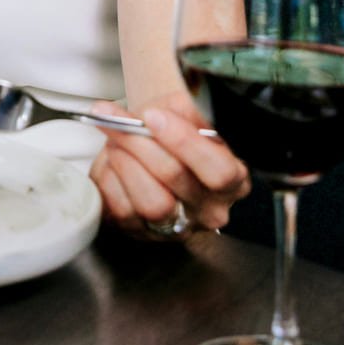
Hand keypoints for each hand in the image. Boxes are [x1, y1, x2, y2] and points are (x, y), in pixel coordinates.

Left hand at [88, 89, 249, 242]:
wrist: (152, 151)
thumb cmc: (172, 133)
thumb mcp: (185, 112)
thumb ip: (180, 110)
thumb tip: (157, 113)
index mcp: (233, 179)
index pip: (219, 170)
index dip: (183, 142)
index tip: (153, 116)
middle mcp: (211, 210)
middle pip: (177, 179)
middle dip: (140, 142)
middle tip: (116, 119)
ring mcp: (179, 227)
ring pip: (152, 202)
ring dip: (125, 162)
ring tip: (114, 140)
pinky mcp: (146, 234)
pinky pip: (123, 211)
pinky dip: (110, 180)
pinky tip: (112, 162)